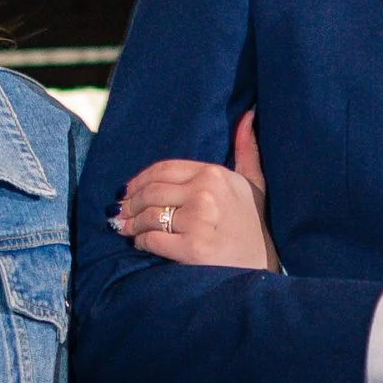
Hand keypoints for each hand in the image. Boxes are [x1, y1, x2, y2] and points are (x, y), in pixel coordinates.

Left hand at [114, 112, 275, 267]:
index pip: (163, 169)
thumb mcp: (255, 183)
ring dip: (130, 223)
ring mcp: (198, 221)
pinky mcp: (191, 248)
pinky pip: (151, 240)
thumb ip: (247, 150)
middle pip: (151, 191)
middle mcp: (205, 193)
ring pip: (147, 215)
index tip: (128, 190)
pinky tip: (139, 243)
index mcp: (214, 174)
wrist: (263, 269)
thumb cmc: (255, 226)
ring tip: (124, 228)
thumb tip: (248, 114)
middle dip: (129, 202)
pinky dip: (140, 242)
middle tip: (118, 212)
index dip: (139, 179)